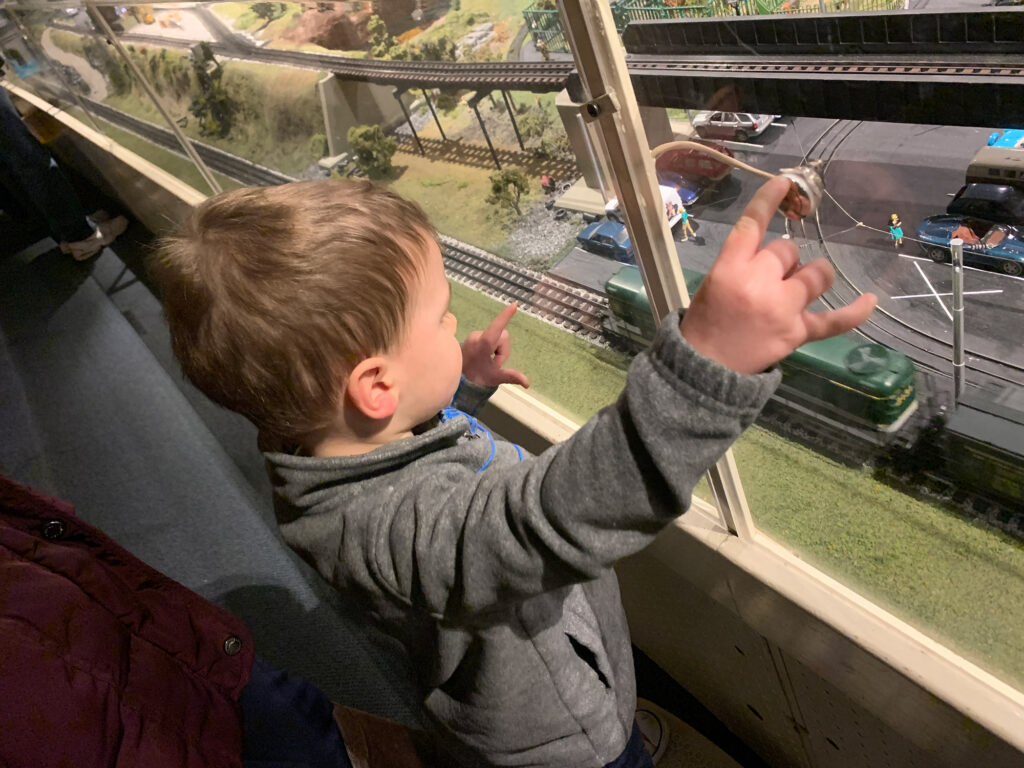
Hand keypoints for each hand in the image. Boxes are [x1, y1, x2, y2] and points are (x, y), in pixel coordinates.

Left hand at [461, 303, 529, 388]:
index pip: (497, 327)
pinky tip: (483, 357)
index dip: (506, 316)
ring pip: (497, 337)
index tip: (514, 305)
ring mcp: (475, 334)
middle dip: (503, 351)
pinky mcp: (473, 335)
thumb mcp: (494, 378)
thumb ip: (511, 377)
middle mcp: (478, 335)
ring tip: (487, 361)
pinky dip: (492, 347)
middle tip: (494, 365)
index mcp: (483, 343)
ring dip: (497, 350)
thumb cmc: (475, 376)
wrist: (456, 376)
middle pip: (503, 337)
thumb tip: (527, 383)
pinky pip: (490, 337)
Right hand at [680, 176, 876, 374]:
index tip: (784, 183)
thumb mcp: (712, 284)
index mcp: (729, 268)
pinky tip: (871, 299)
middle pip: (787, 250)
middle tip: (766, 282)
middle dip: (782, 261)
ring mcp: (782, 308)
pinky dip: (855, 311)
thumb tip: (783, 257)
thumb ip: (742, 264)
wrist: (705, 369)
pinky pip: (834, 320)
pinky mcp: (797, 332)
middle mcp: (758, 284)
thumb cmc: (704, 324)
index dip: (769, 200)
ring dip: (810, 276)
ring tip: (796, 290)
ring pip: (816, 274)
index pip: (752, 224)